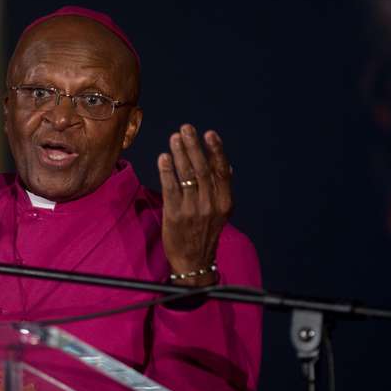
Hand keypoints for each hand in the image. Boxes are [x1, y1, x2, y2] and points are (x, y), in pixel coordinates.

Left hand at [157, 124, 231, 285]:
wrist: (193, 261)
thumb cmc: (205, 233)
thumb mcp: (220, 212)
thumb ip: (221, 189)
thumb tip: (226, 164)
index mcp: (225, 202)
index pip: (222, 171)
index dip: (216, 151)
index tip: (209, 134)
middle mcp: (211, 204)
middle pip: (202, 168)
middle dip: (194, 146)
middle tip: (186, 128)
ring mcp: (193, 209)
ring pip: (186, 175)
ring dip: (180, 153)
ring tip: (174, 138)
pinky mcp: (175, 214)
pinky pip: (170, 188)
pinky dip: (167, 171)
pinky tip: (163, 158)